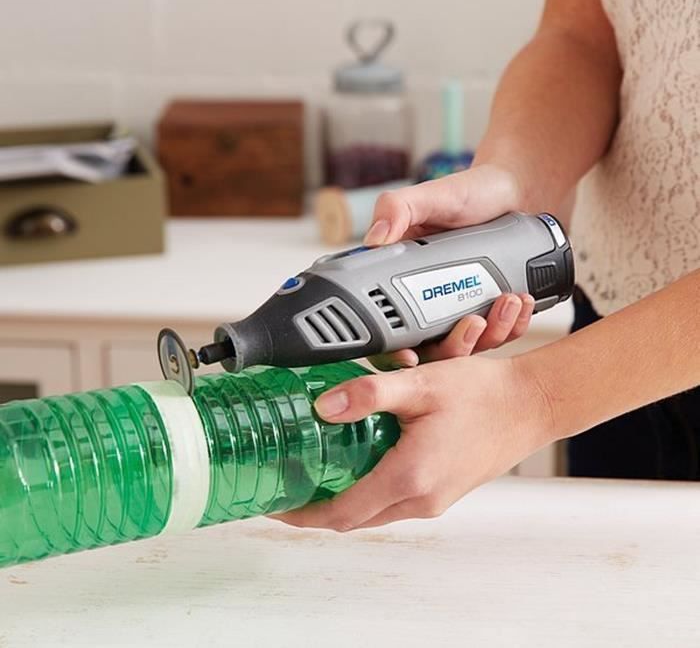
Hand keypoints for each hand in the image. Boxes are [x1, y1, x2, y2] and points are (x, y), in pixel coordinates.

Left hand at [270, 356, 553, 530]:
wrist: (531, 404)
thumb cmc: (484, 394)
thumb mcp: (421, 385)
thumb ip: (369, 394)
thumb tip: (324, 407)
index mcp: (409, 477)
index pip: (341, 513)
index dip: (302, 513)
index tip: (277, 503)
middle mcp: (421, 498)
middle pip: (354, 518)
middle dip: (316, 508)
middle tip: (291, 483)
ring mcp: (435, 499)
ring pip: (375, 511)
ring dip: (343, 499)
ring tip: (318, 472)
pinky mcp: (444, 490)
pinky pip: (395, 501)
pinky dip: (369, 491)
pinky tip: (360, 463)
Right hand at [362, 164, 533, 368]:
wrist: (517, 191)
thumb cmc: (469, 192)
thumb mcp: (429, 195)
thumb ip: (396, 208)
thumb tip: (373, 240)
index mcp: (404, 282)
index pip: (390, 332)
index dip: (393, 353)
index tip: (409, 356)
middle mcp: (431, 302)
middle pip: (434, 351)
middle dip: (457, 347)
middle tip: (474, 321)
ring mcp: (463, 309)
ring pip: (472, 347)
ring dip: (492, 333)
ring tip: (508, 301)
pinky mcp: (493, 310)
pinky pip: (503, 333)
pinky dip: (515, 325)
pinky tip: (521, 302)